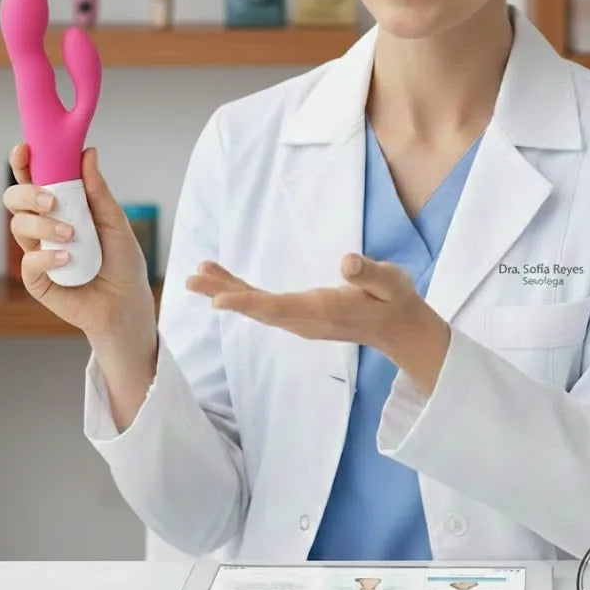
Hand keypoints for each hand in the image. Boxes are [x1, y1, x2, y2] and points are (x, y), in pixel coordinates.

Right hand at [3, 142, 154, 339]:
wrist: (128, 303)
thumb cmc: (122, 261)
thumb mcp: (115, 221)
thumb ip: (98, 190)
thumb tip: (88, 153)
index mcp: (61, 207)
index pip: (35, 179)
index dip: (24, 163)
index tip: (24, 149)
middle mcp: (44, 226)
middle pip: (15, 199)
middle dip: (27, 193)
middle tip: (52, 201)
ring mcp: (38, 251)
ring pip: (18, 225)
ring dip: (43, 225)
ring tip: (72, 236)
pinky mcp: (37, 279)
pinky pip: (28, 261)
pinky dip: (47, 257)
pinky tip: (68, 259)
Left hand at [186, 253, 437, 357]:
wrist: (398, 327)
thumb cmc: (394, 299)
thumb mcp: (390, 282)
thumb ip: (369, 274)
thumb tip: (347, 262)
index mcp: (323, 310)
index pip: (279, 308)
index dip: (247, 304)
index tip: (218, 301)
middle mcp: (305, 319)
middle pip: (258, 309)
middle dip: (224, 294)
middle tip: (192, 279)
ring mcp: (300, 320)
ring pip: (257, 308)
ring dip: (227, 291)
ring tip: (198, 274)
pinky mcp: (299, 315)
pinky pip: (264, 306)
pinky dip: (241, 294)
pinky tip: (223, 283)